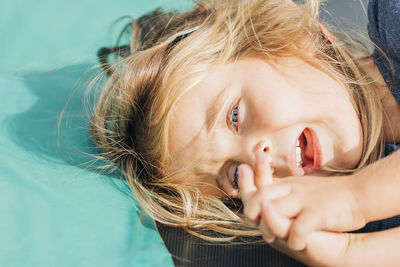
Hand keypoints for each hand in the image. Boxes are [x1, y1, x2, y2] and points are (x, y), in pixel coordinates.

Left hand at [238, 158, 365, 250]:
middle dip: (252, 213)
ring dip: (268, 226)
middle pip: (260, 196)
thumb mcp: (301, 187)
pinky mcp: (317, 212)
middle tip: (255, 225)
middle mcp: (292, 189)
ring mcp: (304, 200)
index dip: (247, 193)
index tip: (248, 208)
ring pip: (273, 210)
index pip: (259, 185)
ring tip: (270, 238)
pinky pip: (299, 228)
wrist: (357, 193)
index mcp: (287, 184)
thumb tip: (265, 200)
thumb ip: (284, 191)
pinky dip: (294, 239)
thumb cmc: (328, 194)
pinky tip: (295, 245)